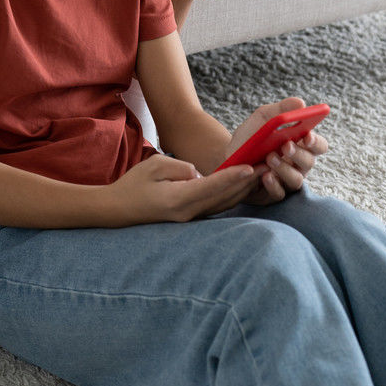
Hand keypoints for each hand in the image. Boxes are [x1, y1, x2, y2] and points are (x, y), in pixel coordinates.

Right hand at [106, 153, 256, 224]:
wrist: (118, 210)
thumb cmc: (134, 185)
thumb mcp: (154, 166)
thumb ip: (180, 167)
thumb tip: (199, 173)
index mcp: (178, 199)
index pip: (211, 186)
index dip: (232, 176)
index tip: (250, 167)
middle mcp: (188, 213)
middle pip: (223, 198)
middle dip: (245, 184)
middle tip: (266, 168)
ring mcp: (190, 219)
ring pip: (222, 205)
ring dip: (241, 191)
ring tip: (260, 177)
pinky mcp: (190, 218)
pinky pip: (215, 207)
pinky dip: (230, 196)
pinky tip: (241, 188)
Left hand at [224, 97, 328, 205]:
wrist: (227, 158)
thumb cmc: (250, 138)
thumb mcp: (261, 119)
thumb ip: (280, 110)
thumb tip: (300, 103)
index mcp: (299, 145)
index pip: (318, 145)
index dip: (316, 142)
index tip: (307, 135)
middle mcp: (297, 164)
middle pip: (309, 162)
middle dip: (299, 154)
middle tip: (286, 145)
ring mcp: (287, 180)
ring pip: (296, 179)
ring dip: (284, 168)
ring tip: (269, 157)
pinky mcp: (274, 193)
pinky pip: (280, 193)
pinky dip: (274, 184)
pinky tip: (265, 175)